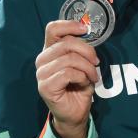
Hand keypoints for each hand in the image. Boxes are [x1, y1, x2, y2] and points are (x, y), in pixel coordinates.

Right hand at [35, 20, 99, 137]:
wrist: (75, 112)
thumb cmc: (78, 86)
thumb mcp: (83, 63)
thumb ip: (81, 49)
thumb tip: (87, 32)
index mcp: (50, 50)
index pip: (53, 29)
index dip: (69, 25)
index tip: (85, 29)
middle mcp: (42, 59)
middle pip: (66, 44)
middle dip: (87, 51)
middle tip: (96, 62)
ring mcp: (41, 73)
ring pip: (69, 59)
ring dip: (87, 67)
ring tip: (92, 76)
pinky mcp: (45, 86)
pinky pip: (68, 73)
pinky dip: (82, 77)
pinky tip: (83, 82)